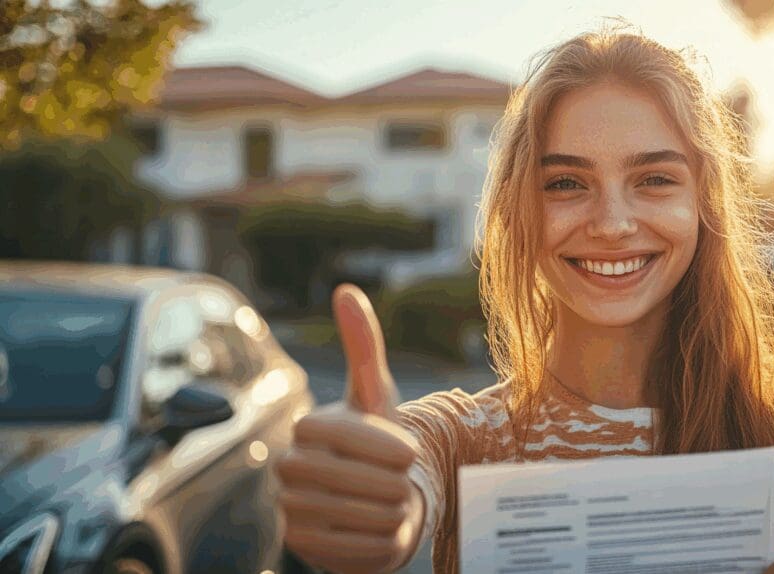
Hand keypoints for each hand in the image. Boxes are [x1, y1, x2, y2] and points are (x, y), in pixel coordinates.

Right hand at [276, 284, 424, 573]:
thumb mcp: (373, 394)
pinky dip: (384, 542)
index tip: (411, 451)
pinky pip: (357, 548)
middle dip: (396, 484)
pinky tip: (387, 529)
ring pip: (361, 515)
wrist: (365, 501)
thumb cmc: (374, 443)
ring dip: (393, 512)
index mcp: (307, 427)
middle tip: (405, 485)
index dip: (391, 446)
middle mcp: (289, 467)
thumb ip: (362, 344)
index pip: (353, 436)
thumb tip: (345, 289)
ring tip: (397, 504)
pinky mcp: (301, 546)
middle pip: (360, 480)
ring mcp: (290, 508)